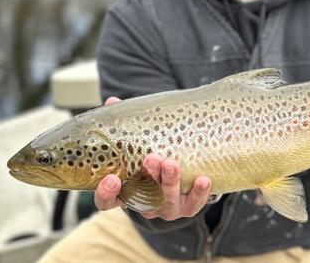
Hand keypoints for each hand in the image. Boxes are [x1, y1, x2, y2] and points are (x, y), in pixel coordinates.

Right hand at [94, 97, 212, 218]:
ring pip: (166, 201)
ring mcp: (165, 208)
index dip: (107, 193)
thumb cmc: (152, 152)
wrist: (183, 172)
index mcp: (125, 191)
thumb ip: (125, 126)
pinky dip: (198, 193)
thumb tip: (112, 102)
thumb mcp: (138, 142)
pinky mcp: (187, 208)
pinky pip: (193, 204)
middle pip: (141, 198)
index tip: (112, 179)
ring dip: (170, 182)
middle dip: (148, 177)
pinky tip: (203, 179)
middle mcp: (143, 203)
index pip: (107, 201)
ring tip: (172, 163)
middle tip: (151, 158)